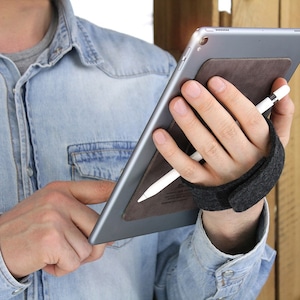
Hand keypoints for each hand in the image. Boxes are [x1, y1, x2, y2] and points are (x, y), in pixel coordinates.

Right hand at [0, 180, 114, 277]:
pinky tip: (46, 261)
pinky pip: (74, 262)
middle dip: (89, 246)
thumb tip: (107, 233)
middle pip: (98, 228)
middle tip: (67, 247)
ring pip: (88, 249)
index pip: (98, 188)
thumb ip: (77, 214)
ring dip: (72, 259)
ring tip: (52, 252)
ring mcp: (54, 217)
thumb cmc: (26, 230)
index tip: (130, 195)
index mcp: (61, 190)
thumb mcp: (48, 209)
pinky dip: (62, 269)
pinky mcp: (50, 239)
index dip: (116, 193)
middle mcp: (59, 199)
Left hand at [152, 76, 292, 253]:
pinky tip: (159, 134)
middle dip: (206, 107)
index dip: (232, 99)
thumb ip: (281, 113)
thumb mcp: (277, 140)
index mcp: (263, 144)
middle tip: (189, 86)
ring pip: (206, 147)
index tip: (214, 80)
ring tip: (175, 103)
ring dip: (190, 124)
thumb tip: (281, 83)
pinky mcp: (204, 183)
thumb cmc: (257, 159)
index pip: (250, 118)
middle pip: (225, 130)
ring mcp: (224, 173)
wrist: (244, 197)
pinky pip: (187, 168)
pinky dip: (171, 152)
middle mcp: (245, 159)